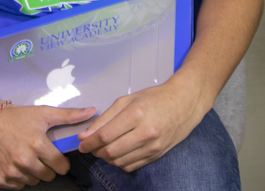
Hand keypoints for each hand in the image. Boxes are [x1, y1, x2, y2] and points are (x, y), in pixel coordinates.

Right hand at [0, 104, 94, 188]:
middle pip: (48, 176)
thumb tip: (92, 112)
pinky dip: (17, 177)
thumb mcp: (42, 113)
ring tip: (24, 156)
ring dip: (31, 172)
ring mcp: (12, 171)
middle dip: (46, 167)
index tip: (54, 156)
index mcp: (38, 145)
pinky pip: (17, 186)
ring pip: (33, 182)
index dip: (60, 161)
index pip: (61, 167)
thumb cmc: (14, 117)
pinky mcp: (0, 179)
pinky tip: (13, 163)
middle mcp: (25, 161)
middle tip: (37, 154)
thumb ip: (69, 115)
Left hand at [76, 82, 203, 172]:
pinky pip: (131, 166)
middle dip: (95, 151)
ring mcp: (152, 146)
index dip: (89, 142)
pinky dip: (119, 162)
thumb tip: (86, 134)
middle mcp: (145, 133)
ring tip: (102, 149)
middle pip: (110, 151)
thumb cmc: (155, 98)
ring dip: (106, 158)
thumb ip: (105, 117)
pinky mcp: (156, 155)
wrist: (184, 104)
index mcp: (136, 114)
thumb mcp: (127, 100)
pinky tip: (117, 153)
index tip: (81, 143)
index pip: (105, 135)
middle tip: (89, 146)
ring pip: (120, 161)